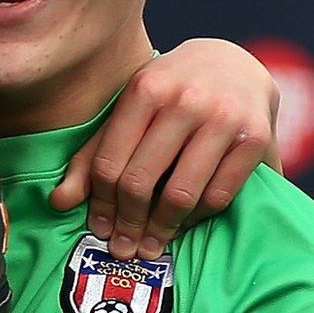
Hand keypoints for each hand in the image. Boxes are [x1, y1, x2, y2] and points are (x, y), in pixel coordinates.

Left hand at [50, 38, 277, 261]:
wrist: (234, 63)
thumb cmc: (170, 94)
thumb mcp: (129, 110)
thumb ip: (94, 154)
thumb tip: (59, 203)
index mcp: (145, 88)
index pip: (109, 162)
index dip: (100, 204)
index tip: (99, 230)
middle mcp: (184, 100)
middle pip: (140, 181)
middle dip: (127, 223)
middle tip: (123, 248)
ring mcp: (223, 117)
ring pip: (181, 193)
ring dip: (161, 229)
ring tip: (150, 246)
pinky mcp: (255, 137)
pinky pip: (218, 194)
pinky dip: (197, 217)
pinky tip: (183, 224)